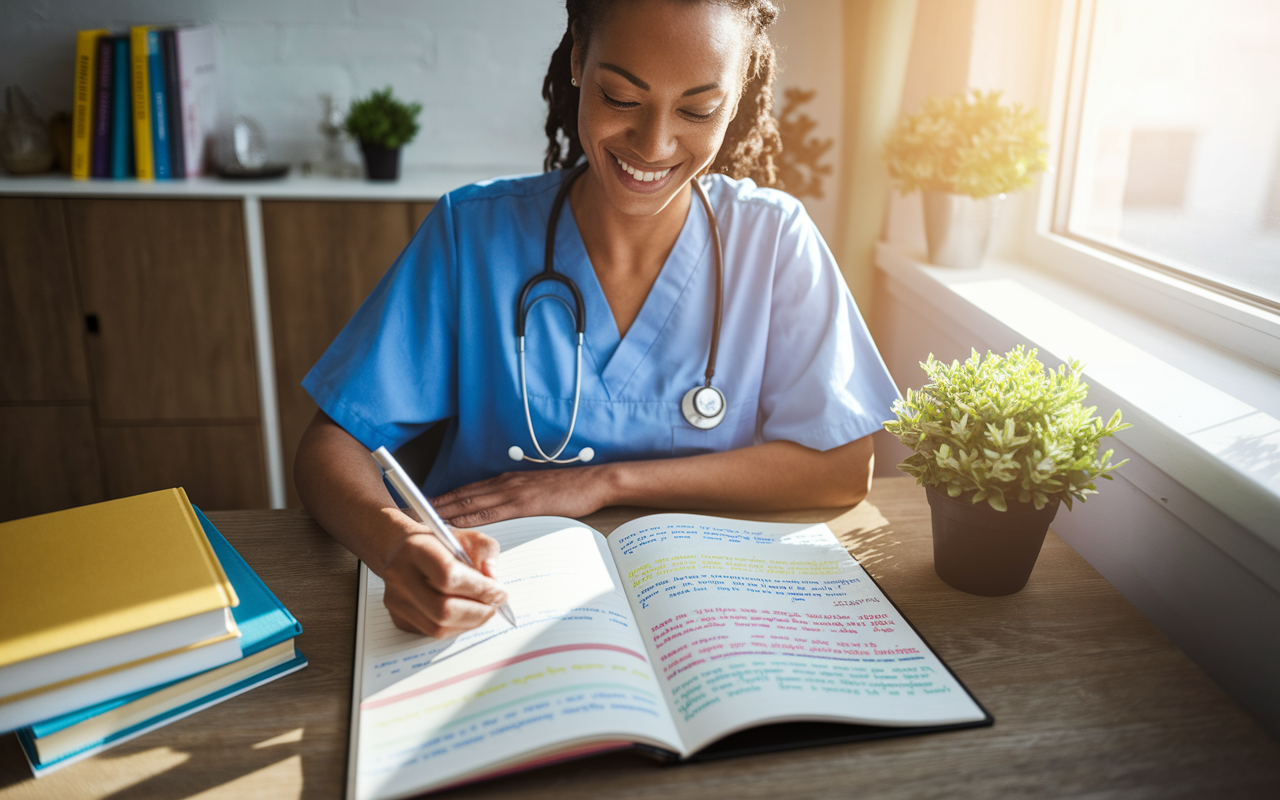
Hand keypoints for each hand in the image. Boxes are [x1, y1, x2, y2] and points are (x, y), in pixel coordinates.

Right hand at [379, 518, 508, 637]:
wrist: (400, 550)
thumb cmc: (435, 544)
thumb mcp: (465, 536)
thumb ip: (485, 552)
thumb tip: (492, 580)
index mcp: (416, 549)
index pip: (448, 576)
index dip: (479, 588)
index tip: (500, 591)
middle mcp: (400, 577)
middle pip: (443, 610)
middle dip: (478, 612)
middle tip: (495, 605)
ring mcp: (396, 601)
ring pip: (438, 628)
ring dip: (470, 623)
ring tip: (484, 609)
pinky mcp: (399, 619)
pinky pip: (433, 633)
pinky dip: (457, 627)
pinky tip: (466, 614)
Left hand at [431, 465, 614, 526]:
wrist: (594, 481)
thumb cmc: (569, 489)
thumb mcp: (536, 491)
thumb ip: (515, 499)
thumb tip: (497, 515)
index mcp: (506, 481)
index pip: (468, 490)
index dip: (444, 497)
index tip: (422, 505)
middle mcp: (505, 484)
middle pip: (462, 495)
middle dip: (436, 505)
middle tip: (412, 513)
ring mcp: (513, 492)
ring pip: (471, 502)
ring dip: (446, 511)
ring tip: (423, 520)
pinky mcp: (525, 503)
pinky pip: (491, 512)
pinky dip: (469, 518)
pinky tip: (455, 525)